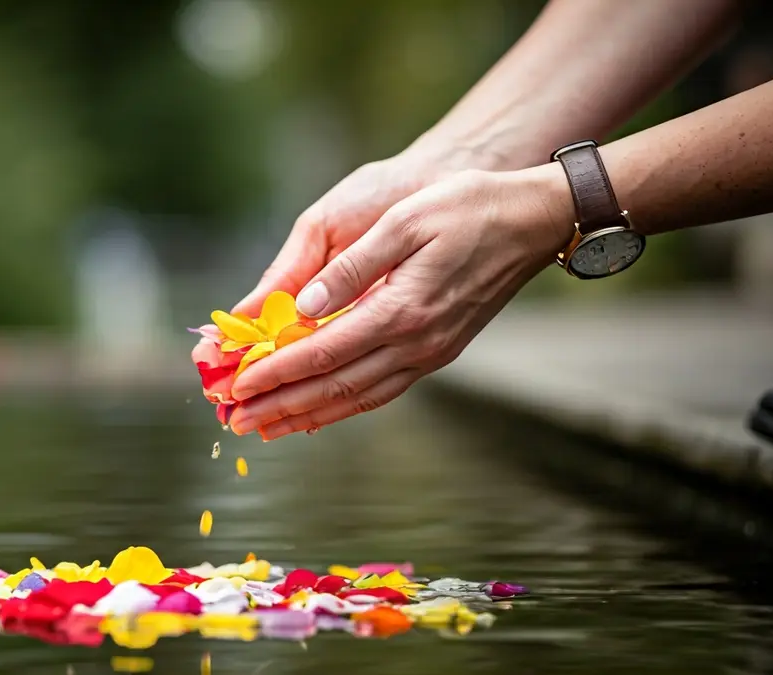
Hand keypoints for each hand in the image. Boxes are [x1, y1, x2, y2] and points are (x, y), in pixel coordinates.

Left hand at [227, 165, 576, 438]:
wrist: (534, 221)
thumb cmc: (468, 208)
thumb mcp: (404, 222)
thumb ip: (352, 267)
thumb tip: (304, 305)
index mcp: (401, 310)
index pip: (322, 353)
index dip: (275, 371)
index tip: (237, 384)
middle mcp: (416, 343)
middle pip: (334, 387)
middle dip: (281, 406)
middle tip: (238, 421)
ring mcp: (430, 353)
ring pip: (358, 398)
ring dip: (309, 415)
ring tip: (269, 427)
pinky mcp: (438, 352)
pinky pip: (382, 391)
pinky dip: (346, 405)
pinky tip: (323, 411)